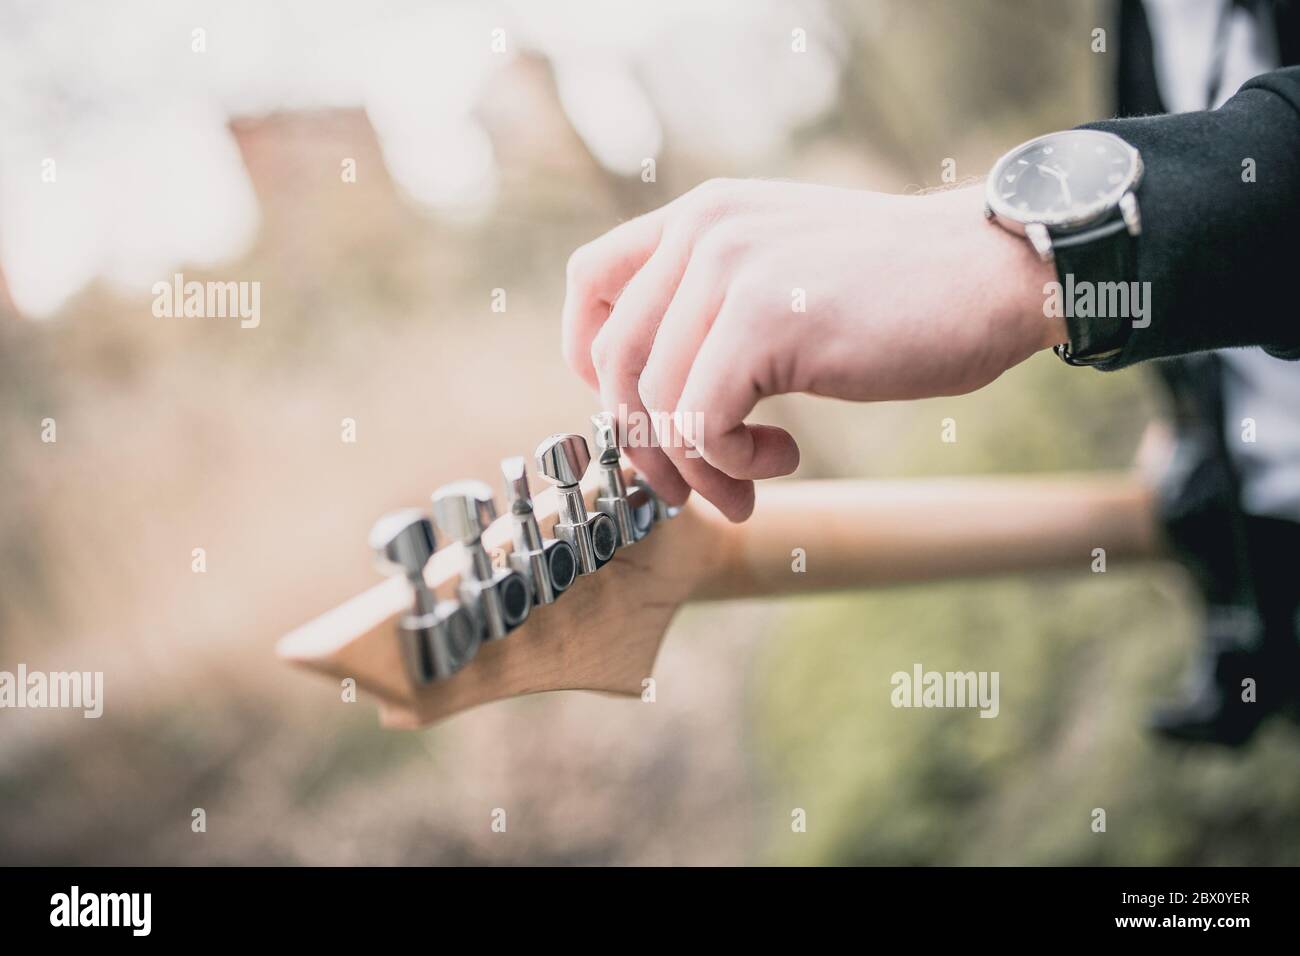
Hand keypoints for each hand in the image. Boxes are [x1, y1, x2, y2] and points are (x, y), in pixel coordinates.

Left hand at [562, 178, 1058, 520]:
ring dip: (697, 466)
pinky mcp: (766, 318)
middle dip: (645, 444)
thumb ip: (718, 307)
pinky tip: (785, 455)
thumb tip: (652, 397)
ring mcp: (732, 269)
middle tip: (693, 488)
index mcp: (703, 216)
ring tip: (750, 482)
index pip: (590, 281)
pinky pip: (701, 421)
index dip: (590, 361)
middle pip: (613, 360)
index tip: (637, 414)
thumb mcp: (787, 274)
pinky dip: (729, 461)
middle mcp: (705, 230)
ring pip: (655, 402)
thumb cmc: (900, 293)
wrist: (996, 271)